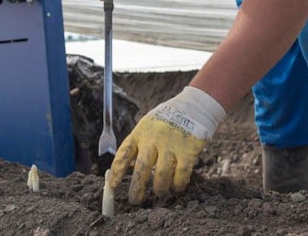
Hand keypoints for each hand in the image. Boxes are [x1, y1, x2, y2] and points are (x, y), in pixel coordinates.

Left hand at [108, 86, 225, 204]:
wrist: (195, 106)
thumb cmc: (168, 119)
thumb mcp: (149, 124)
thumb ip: (139, 142)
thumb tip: (124, 168)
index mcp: (141, 132)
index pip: (124, 155)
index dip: (116, 173)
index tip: (112, 187)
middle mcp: (154, 138)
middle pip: (141, 169)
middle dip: (136, 189)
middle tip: (135, 200)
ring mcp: (171, 144)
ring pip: (161, 176)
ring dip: (159, 189)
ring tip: (160, 192)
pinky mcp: (188, 150)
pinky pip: (181, 174)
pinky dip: (178, 184)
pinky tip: (177, 187)